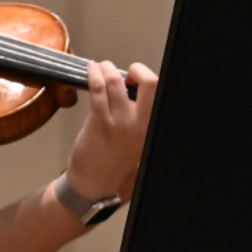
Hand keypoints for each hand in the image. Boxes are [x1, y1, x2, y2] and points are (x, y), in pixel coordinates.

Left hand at [63, 61, 157, 202]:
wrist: (94, 184)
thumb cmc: (114, 166)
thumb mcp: (139, 144)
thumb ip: (141, 121)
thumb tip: (134, 93)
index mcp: (151, 127)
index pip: (160, 93)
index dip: (147, 79)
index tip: (137, 79)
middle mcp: (140, 124)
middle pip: (149, 82)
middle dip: (137, 69)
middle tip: (127, 72)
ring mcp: (119, 122)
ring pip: (116, 81)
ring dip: (107, 68)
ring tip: (102, 67)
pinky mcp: (98, 121)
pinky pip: (97, 90)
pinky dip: (94, 75)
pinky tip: (91, 71)